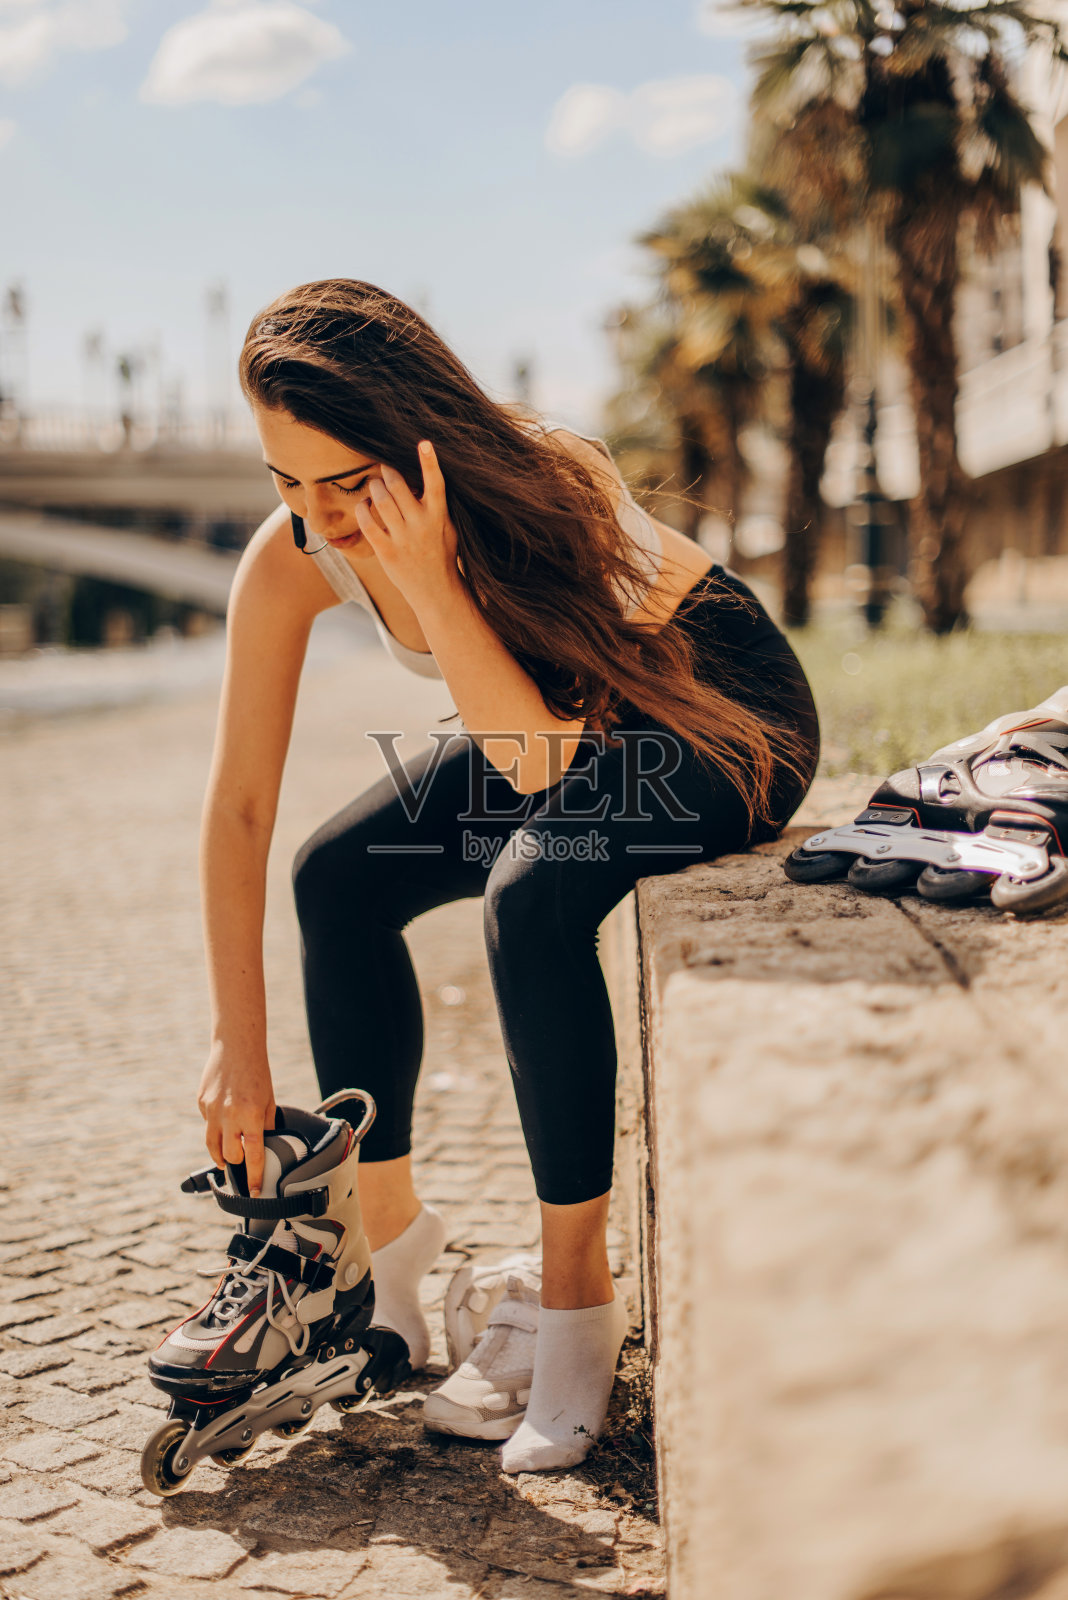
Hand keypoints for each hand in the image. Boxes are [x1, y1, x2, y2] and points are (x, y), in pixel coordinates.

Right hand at [196, 1042, 276, 1196]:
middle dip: (236, 1162)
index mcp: (252, 1114)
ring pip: (212, 1146)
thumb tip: (263, 1148)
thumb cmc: (257, 1073)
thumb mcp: (269, 1100)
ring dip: (219, 1155)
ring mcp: (212, 1110)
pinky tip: (222, 1120)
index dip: (255, 1176)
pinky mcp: (201, 1103)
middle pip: (229, 1155)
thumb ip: (265, 1125)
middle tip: (241, 1164)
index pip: (254, 1155)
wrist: (236, 1046)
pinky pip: (207, 1124)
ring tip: (226, 1158)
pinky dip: (215, 1128)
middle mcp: (230, 1115)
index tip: (255, 1191)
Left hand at [354, 441, 459, 611]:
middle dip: (388, 472)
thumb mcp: (448, 529)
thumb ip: (437, 506)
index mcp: (439, 517)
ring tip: (375, 485)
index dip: (430, 462)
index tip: (424, 443)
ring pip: (381, 501)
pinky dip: (362, 509)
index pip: (436, 484)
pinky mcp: (387, 552)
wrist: (436, 592)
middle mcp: (421, 525)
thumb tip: (424, 479)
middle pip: (399, 487)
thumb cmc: (442, 556)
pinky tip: (362, 505)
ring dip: (375, 487)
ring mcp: (403, 539)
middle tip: (384, 468)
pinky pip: (368, 524)